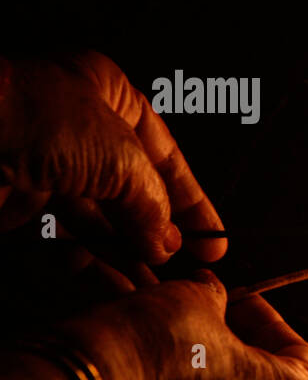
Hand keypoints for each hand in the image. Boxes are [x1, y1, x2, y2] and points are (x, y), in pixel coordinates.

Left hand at [0, 51, 225, 265]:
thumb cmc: (36, 119)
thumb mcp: (121, 159)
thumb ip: (153, 203)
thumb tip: (168, 243)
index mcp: (110, 95)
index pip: (167, 154)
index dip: (193, 200)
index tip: (214, 240)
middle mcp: (81, 125)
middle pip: (135, 188)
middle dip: (160, 231)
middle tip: (186, 269)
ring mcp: (49, 161)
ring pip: (102, 215)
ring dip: (130, 251)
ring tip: (156, 284)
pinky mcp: (22, 196)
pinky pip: (67, 234)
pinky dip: (93, 257)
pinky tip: (116, 279)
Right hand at [57, 272, 307, 379]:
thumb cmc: (153, 349)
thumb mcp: (196, 300)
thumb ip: (218, 301)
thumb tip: (212, 298)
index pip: (304, 360)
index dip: (269, 322)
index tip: (238, 300)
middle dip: (234, 351)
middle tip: (204, 321)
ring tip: (165, 342)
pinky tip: (143, 376)